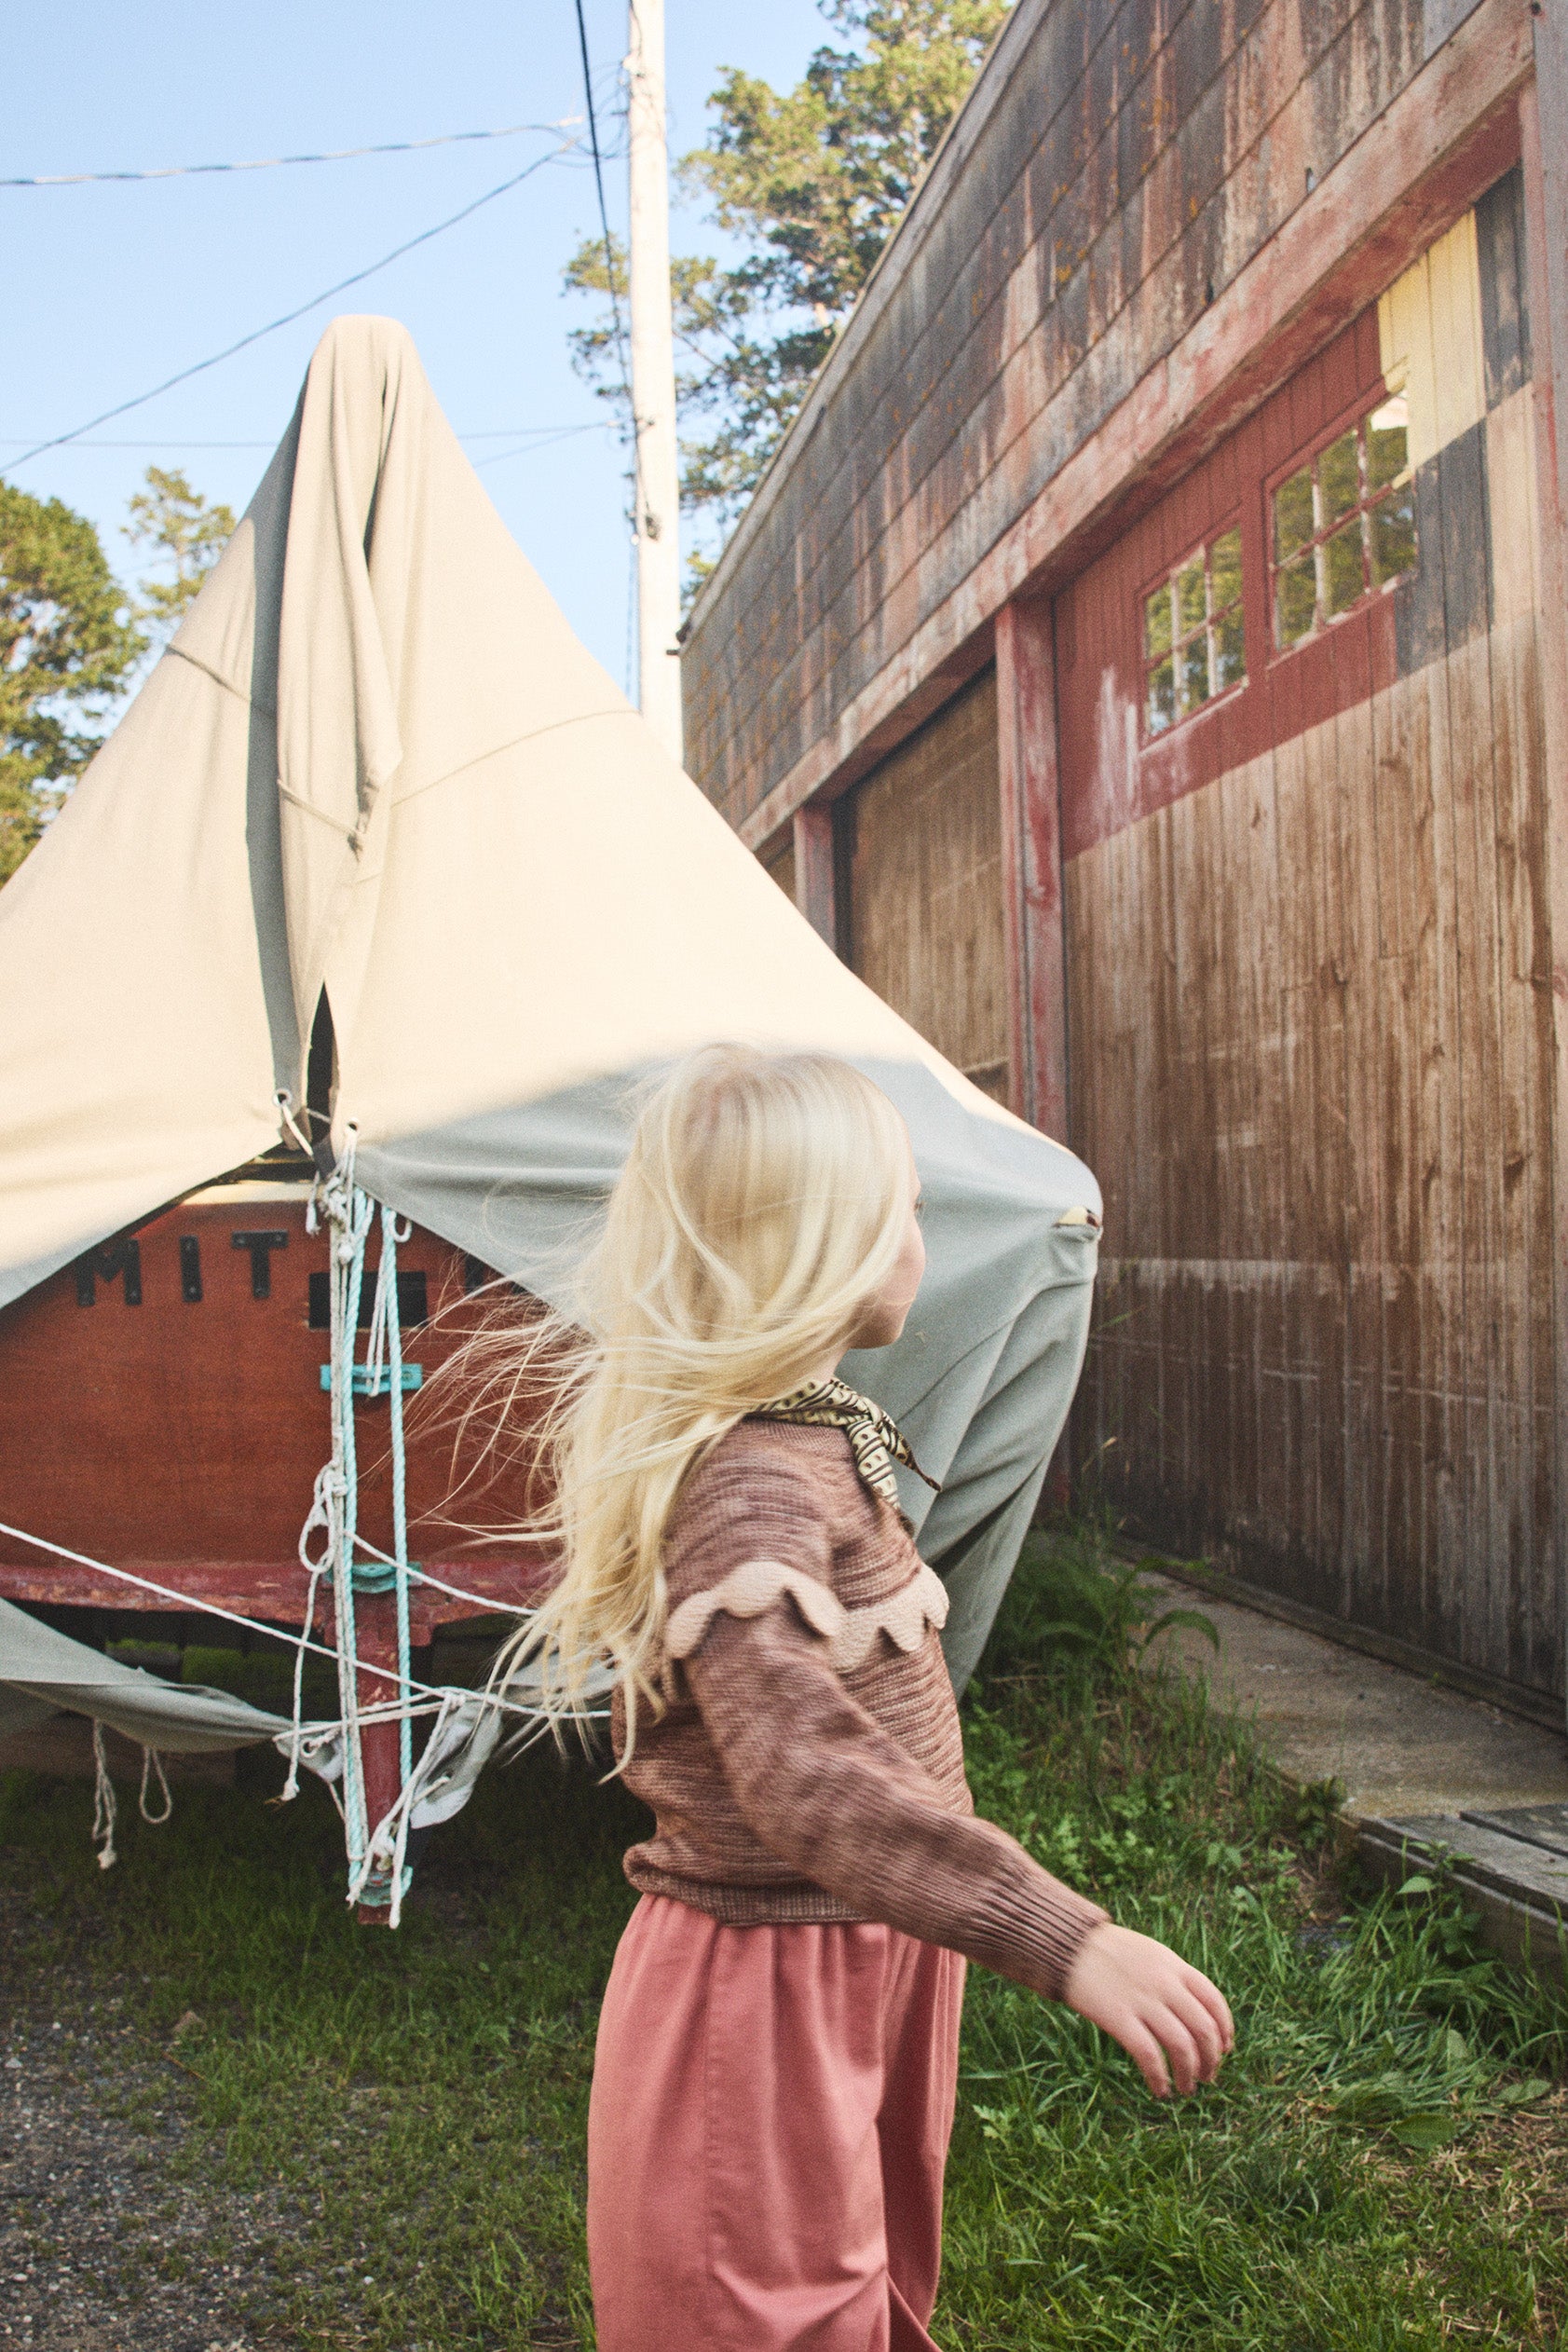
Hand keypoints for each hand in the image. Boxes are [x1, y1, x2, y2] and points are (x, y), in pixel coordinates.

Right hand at [1062, 1922, 1232, 2097]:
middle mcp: (1164, 1983)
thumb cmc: (1107, 1952)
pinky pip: (1149, 2056)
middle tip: (1207, 2077)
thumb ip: (1172, 1978)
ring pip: (1182, 2047)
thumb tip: (1192, 2014)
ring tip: (1187, 2089)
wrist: (1067, 1944)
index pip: (1214, 2001)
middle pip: (1204, 2029)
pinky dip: (1159, 2078)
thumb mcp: (1148, 1954)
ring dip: (1189, 2074)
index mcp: (1174, 1965)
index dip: (1225, 2030)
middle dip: (1211, 2059)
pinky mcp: (1119, 2017)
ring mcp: (1142, 2000)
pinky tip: (1159, 2089)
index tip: (1224, 2049)